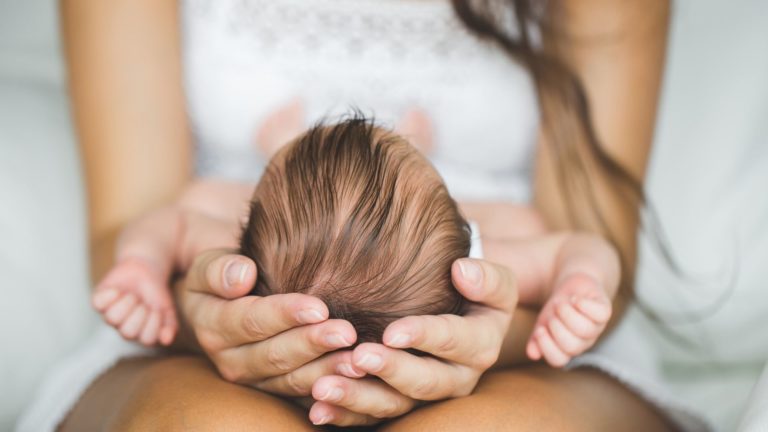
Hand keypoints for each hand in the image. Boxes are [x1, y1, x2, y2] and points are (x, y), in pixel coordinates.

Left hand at [92, 256, 176, 345]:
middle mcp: (123, 328)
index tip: (157, 309)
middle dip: (140, 313)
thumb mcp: (167, 309)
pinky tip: (118, 290)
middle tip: (143, 302)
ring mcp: (110, 315)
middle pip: (128, 332)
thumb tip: (167, 341)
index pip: (147, 339)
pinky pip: (98, 304)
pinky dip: (110, 295)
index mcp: (141, 333)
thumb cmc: (156, 293)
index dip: (154, 323)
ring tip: (132, 295)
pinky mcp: (98, 302)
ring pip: (112, 319)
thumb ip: (170, 325)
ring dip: (126, 303)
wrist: (146, 269)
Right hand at [176, 250, 362, 391]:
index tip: (319, 308)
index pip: (252, 321)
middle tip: (347, 333)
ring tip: (357, 360)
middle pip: (276, 355)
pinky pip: (304, 394)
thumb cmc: (223, 276)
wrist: (223, 302)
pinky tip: (355, 378)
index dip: (285, 315)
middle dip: (313, 344)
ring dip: (327, 371)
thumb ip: (219, 270)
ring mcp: (255, 380)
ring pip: (292, 380)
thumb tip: (242, 275)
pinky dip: (330, 388)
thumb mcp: (207, 266)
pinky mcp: (276, 390)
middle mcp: (231, 361)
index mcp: (214, 327)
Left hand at [260, 258, 517, 426]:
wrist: (463, 311)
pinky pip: (372, 416)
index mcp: (479, 345)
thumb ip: (486, 277)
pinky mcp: (400, 404)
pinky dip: (344, 413)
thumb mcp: (493, 282)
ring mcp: (425, 396)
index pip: (454, 341)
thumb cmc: (472, 289)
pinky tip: (318, 409)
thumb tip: (462, 270)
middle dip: (390, 371)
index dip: (425, 337)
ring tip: (324, 387)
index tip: (392, 332)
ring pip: (395, 405)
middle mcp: (456, 378)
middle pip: (424, 382)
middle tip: (358, 357)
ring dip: (358, 398)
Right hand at [526, 273, 611, 366]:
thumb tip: (532, 355)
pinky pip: (601, 314)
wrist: (572, 286)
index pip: (558, 360)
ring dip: (568, 313)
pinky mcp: (604, 311)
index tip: (539, 330)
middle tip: (553, 312)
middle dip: (557, 328)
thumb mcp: (543, 323)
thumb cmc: (557, 308)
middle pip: (572, 346)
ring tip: (561, 302)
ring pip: (586, 330)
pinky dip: (585, 305)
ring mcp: (596, 327)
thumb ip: (536, 339)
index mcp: (566, 348)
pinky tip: (575, 299)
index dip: (547, 347)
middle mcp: (583, 341)